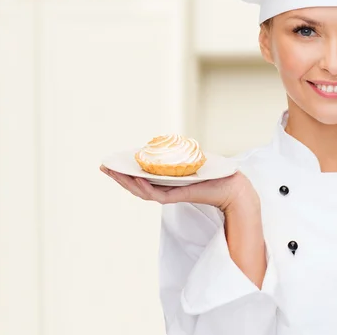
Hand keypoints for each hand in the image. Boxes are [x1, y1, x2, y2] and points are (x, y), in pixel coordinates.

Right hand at [100, 166, 257, 212]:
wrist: (232, 186)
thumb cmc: (214, 172)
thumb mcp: (191, 159)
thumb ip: (177, 154)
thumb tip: (165, 140)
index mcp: (166, 181)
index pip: (140, 177)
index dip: (124, 172)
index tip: (110, 164)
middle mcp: (165, 189)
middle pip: (136, 185)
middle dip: (119, 176)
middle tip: (104, 167)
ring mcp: (170, 194)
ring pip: (142, 191)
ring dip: (127, 182)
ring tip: (113, 173)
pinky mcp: (178, 196)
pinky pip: (156, 194)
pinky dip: (144, 187)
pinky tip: (136, 179)